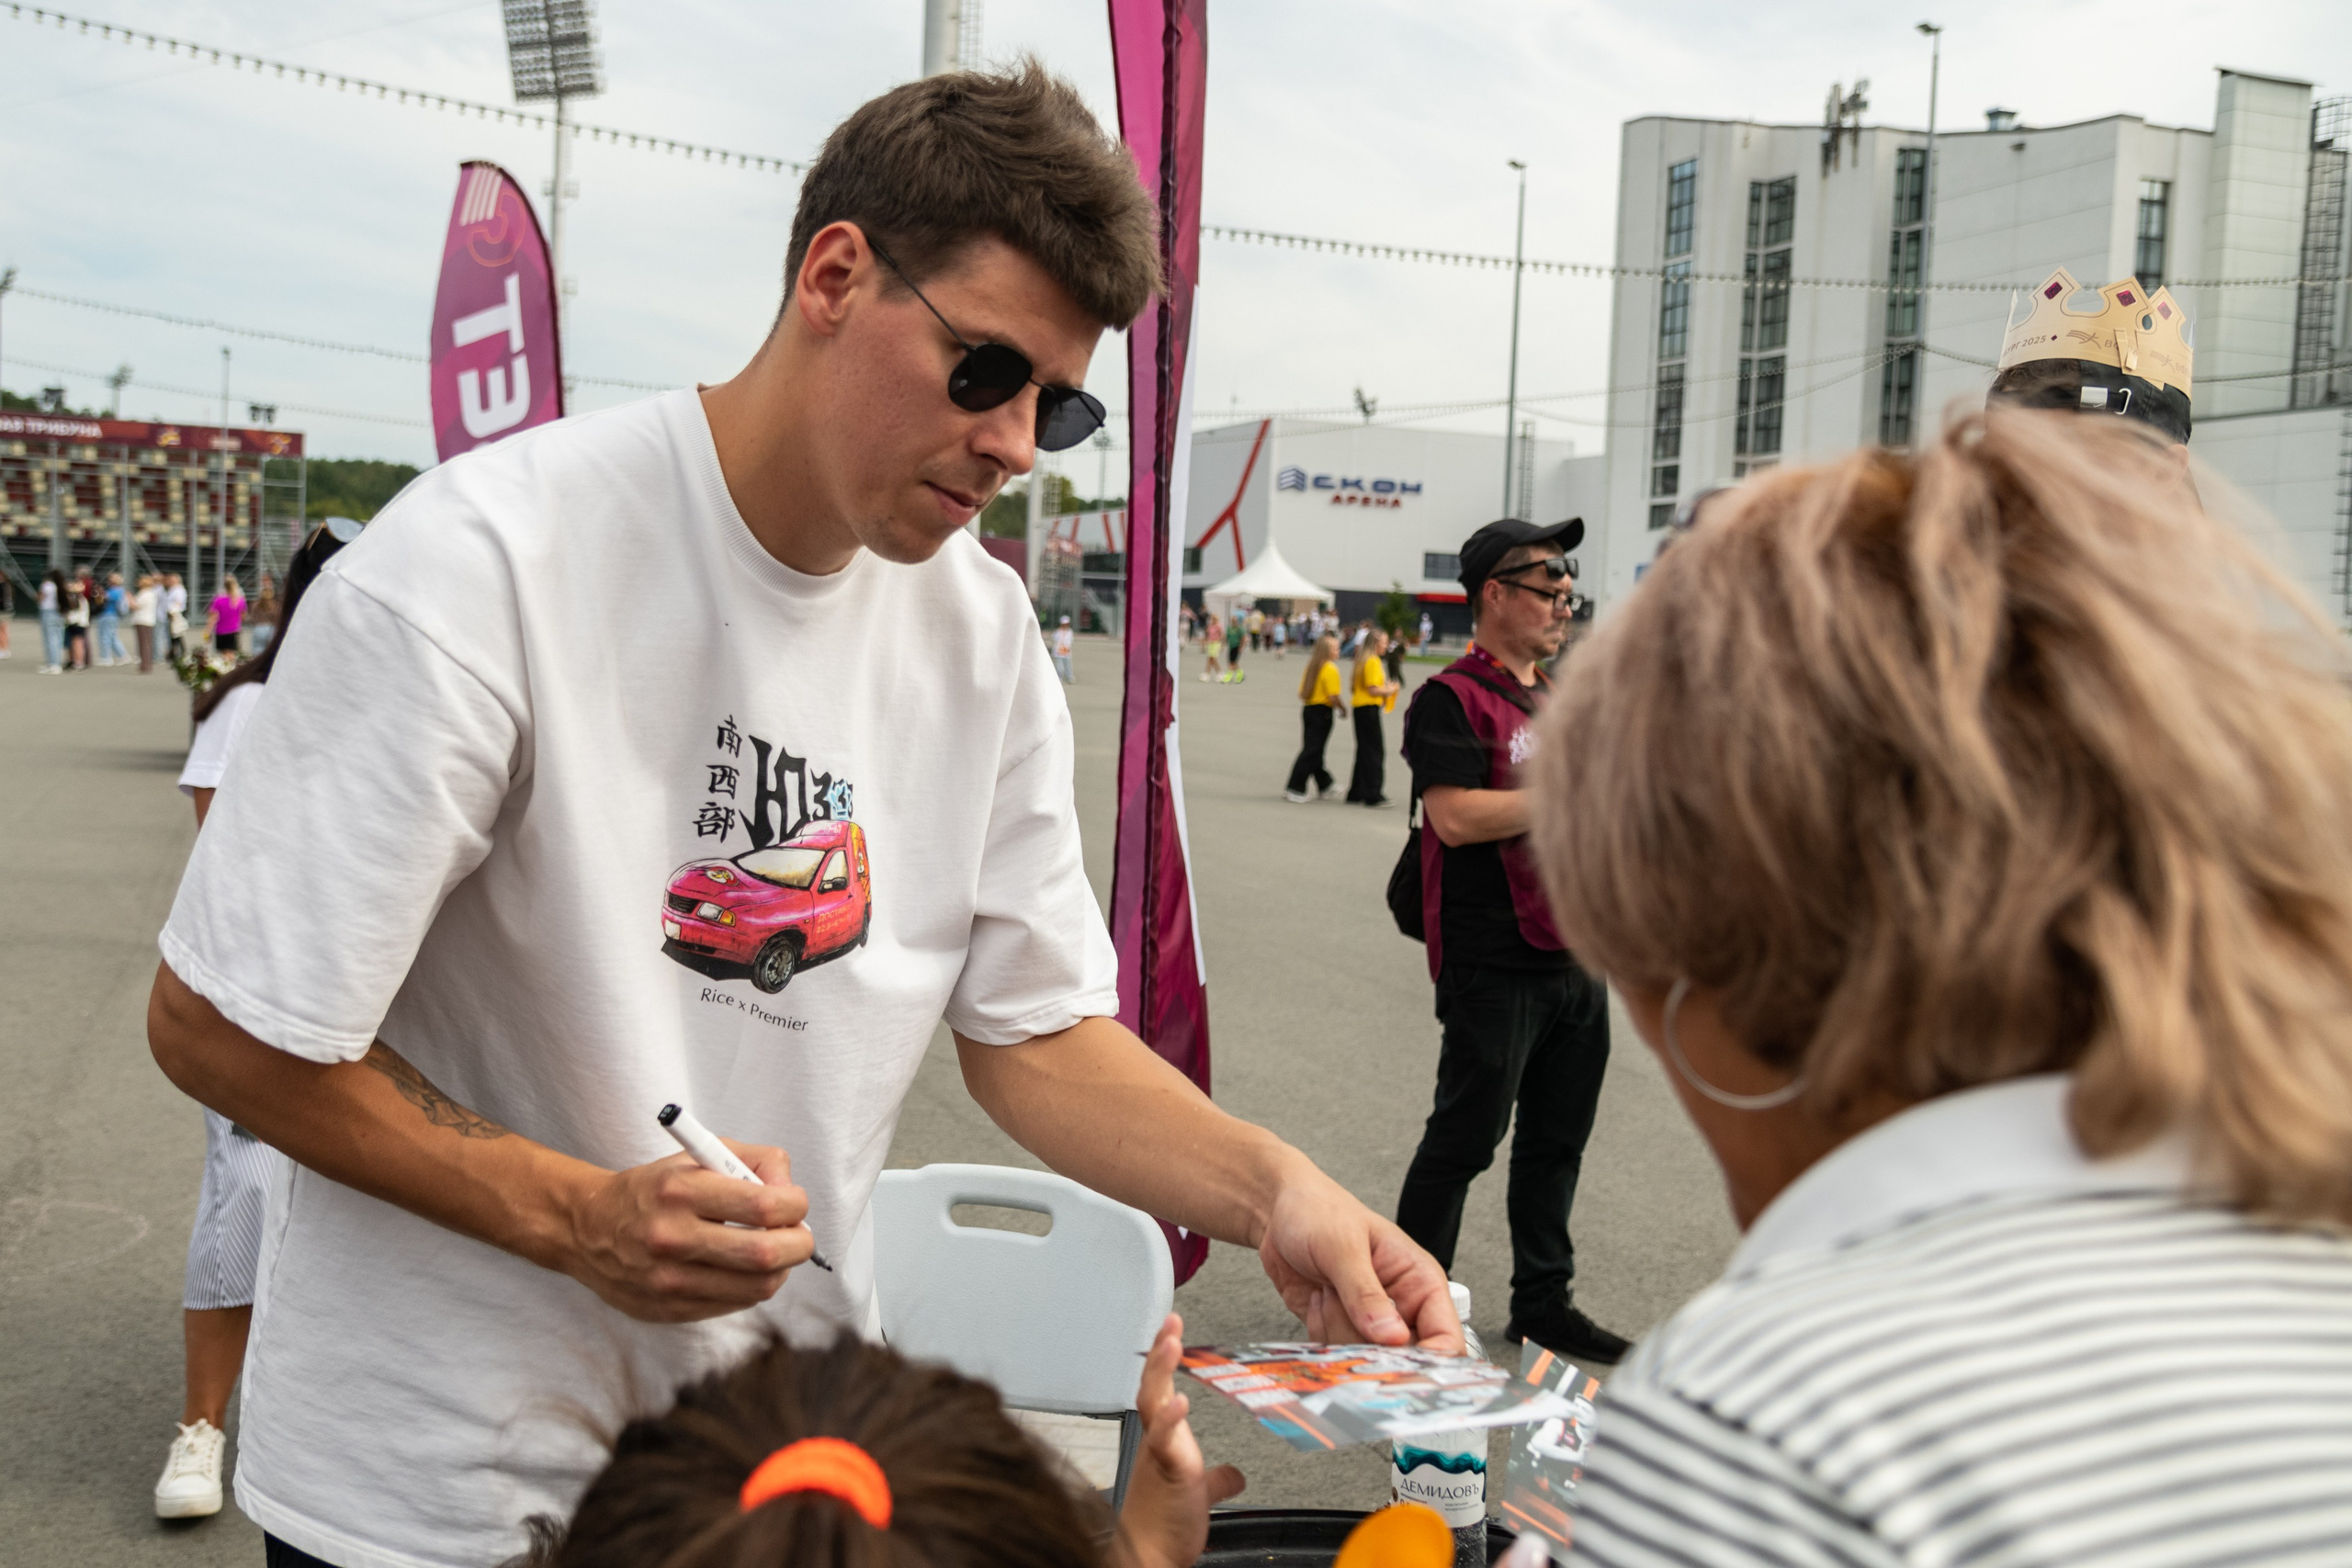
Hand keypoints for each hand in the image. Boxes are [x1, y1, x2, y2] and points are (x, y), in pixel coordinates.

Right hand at [558, 1140, 813, 1322]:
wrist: (588, 1229)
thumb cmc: (656, 1189)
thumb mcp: (698, 1155)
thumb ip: (753, 1161)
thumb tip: (791, 1195)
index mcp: (680, 1191)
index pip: (763, 1205)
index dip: (795, 1205)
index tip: (795, 1203)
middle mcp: (672, 1238)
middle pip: (766, 1254)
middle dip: (799, 1243)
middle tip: (799, 1234)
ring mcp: (669, 1280)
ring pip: (757, 1286)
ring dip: (781, 1268)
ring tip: (775, 1250)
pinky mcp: (670, 1309)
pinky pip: (735, 1303)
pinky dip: (753, 1285)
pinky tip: (744, 1268)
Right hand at [1117, 1314, 1243, 1567]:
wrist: (1148, 1558)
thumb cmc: (1165, 1526)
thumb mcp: (1199, 1494)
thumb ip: (1217, 1479)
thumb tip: (1234, 1475)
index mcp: (1164, 1440)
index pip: (1161, 1388)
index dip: (1165, 1357)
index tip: (1172, 1328)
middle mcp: (1157, 1441)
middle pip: (1152, 1385)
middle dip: (1161, 1350)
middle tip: (1171, 1320)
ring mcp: (1158, 1454)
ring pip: (1152, 1403)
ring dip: (1161, 1371)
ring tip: (1172, 1343)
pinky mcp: (1165, 1473)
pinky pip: (1164, 1441)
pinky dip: (1170, 1420)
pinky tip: (1179, 1401)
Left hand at [1257, 1157, 1462, 1352]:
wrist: (1280, 1212)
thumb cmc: (1320, 1212)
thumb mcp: (1343, 1247)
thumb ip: (1365, 1293)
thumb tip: (1393, 1337)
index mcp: (1420, 1283)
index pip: (1446, 1338)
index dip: (1430, 1361)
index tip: (1398, 1366)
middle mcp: (1400, 1309)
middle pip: (1405, 1360)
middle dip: (1372, 1348)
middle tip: (1347, 1314)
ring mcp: (1369, 1323)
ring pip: (1366, 1362)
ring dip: (1338, 1332)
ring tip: (1329, 1293)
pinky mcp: (1340, 1331)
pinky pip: (1336, 1356)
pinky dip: (1321, 1334)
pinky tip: (1317, 1300)